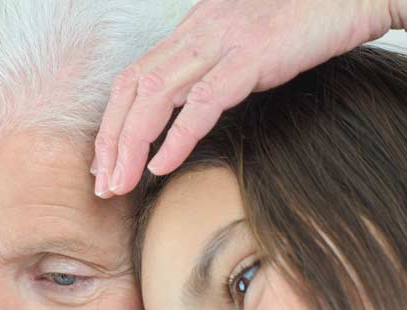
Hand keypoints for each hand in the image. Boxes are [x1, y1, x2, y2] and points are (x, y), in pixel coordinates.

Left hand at [92, 0, 400, 197]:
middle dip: (110, 142)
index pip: (132, 79)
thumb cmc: (303, 26)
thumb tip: (187, 115)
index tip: (104, 165)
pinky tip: (161, 167)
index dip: (111, 124)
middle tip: (103, 186)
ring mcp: (223, 41)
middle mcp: (197, 32)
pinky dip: (177, 138)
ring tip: (120, 185)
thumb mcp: (241, 49)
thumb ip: (210, 74)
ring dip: (131, 146)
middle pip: (132, 89)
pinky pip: (203, 101)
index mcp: (190, 32)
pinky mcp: (252, 55)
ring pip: (156, 96)